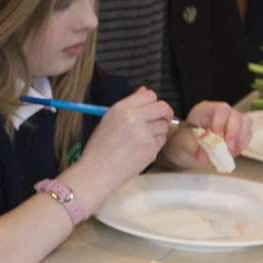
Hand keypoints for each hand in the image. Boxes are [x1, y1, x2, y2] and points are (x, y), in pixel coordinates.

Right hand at [71, 87, 173, 203]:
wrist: (96, 171)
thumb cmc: (99, 147)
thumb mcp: (108, 120)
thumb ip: (128, 106)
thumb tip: (144, 90)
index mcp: (121, 109)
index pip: (149, 95)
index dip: (153, 102)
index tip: (152, 110)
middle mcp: (134, 118)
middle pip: (163, 107)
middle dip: (165, 114)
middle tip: (161, 121)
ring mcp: (144, 133)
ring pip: (164, 126)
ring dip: (159, 131)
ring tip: (143, 140)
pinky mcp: (150, 148)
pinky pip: (162, 141)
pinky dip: (156, 144)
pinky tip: (142, 149)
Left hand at [160, 100, 252, 168]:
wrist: (186, 149)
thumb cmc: (183, 142)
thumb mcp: (183, 145)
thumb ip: (194, 149)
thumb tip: (204, 158)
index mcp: (205, 110)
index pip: (221, 109)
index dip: (222, 122)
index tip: (218, 137)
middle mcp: (221, 113)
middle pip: (237, 116)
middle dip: (234, 133)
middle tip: (227, 148)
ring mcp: (231, 122)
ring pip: (245, 124)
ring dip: (240, 140)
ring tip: (229, 152)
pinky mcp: (238, 133)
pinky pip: (246, 136)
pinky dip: (241, 145)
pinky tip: (232, 153)